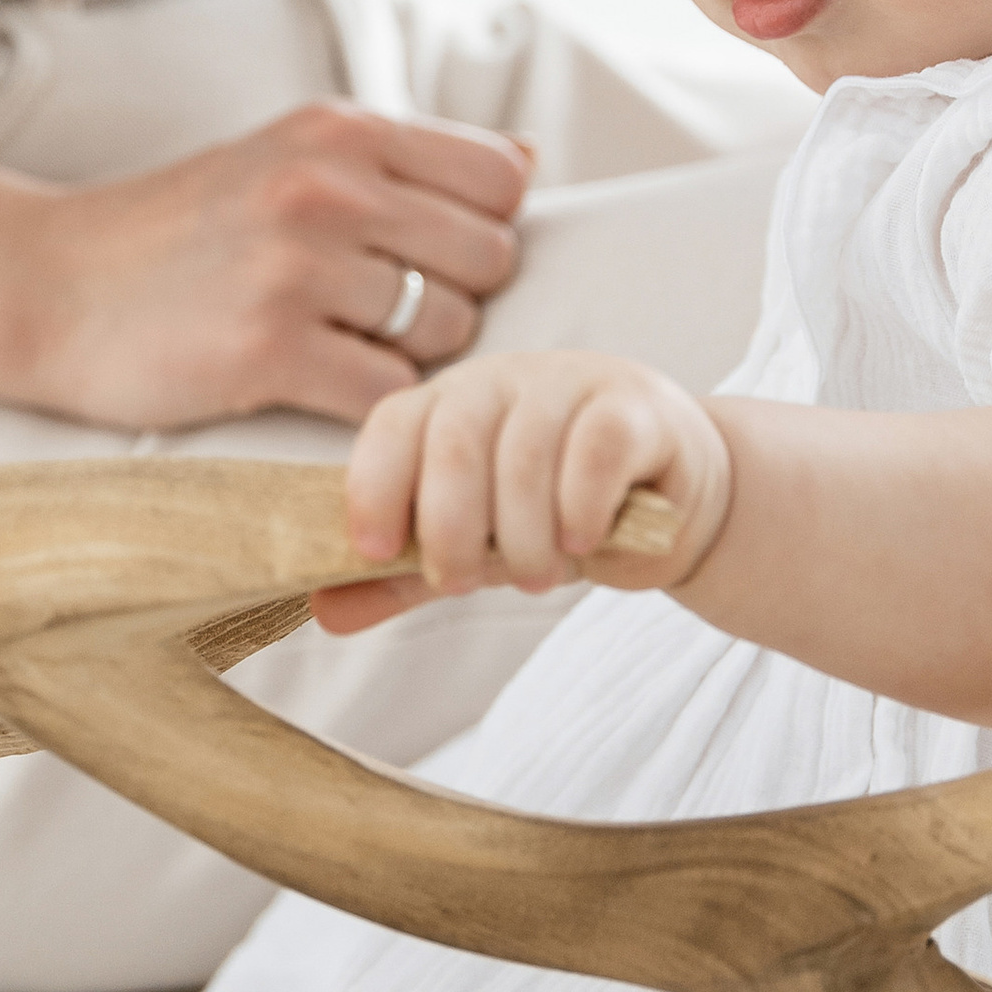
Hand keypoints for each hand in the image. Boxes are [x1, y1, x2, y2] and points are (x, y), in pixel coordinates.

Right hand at [13, 105, 531, 430]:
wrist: (46, 286)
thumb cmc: (179, 230)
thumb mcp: (287, 155)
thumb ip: (402, 160)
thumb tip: (529, 159)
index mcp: (340, 130)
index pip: (499, 179)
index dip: (478, 229)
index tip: (424, 256)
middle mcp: (326, 186)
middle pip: (488, 259)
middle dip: (451, 298)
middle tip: (380, 315)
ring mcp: (296, 267)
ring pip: (448, 332)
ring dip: (411, 357)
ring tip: (340, 348)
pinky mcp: (266, 351)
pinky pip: (390, 396)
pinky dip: (372, 408)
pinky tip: (317, 388)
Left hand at [312, 347, 731, 633]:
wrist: (669, 502)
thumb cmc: (554, 515)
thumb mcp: (473, 549)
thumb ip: (403, 577)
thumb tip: (323, 611)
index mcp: (445, 405)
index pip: (392, 426)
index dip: (374, 488)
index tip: (375, 551)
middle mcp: (500, 381)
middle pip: (454, 442)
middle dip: (450, 528)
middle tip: (465, 581)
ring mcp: (569, 384)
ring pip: (525, 454)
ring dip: (524, 535)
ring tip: (536, 576)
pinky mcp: (633, 407)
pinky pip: (594, 452)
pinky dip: (580, 509)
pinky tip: (582, 541)